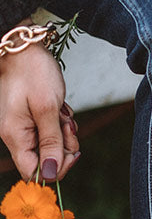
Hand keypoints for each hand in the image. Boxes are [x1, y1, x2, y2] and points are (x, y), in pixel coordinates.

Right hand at [0, 32, 79, 180]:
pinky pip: (50, 130)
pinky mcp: (30, 118)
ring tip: (63, 112)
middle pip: (46, 159)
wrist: (23, 45)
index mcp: (14, 136)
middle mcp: (15, 135)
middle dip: (64, 146)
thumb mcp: (48, 108)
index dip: (55, 169)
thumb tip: (49, 173)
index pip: (33, 172)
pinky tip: (60, 108)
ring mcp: (23, 126)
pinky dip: (60, 122)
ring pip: (51, 144)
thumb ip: (51, 143)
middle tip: (68, 124)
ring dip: (64, 132)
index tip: (71, 153)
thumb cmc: (32, 71)